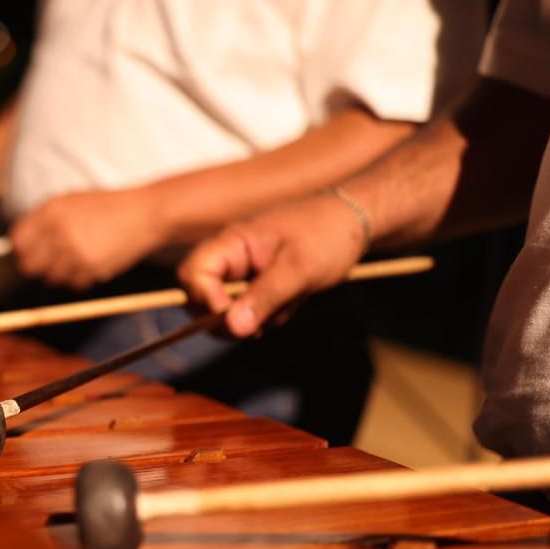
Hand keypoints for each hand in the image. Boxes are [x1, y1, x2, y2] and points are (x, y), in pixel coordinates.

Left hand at [9, 188, 167, 289]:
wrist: (143, 214)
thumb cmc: (106, 208)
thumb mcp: (70, 202)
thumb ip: (43, 219)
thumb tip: (16, 244)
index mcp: (51, 211)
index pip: (18, 240)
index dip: (22, 249)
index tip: (29, 252)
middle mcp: (59, 231)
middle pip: (29, 265)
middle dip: (37, 266)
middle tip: (50, 263)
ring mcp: (74, 251)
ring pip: (51, 278)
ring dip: (61, 273)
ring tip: (78, 258)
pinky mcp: (91, 267)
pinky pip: (73, 284)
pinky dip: (81, 279)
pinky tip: (93, 263)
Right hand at [177, 192, 368, 337]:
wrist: (356, 220)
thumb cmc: (328, 234)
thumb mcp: (299, 269)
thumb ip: (264, 297)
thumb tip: (231, 328)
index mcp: (232, 242)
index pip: (193, 275)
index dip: (205, 302)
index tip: (236, 319)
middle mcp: (230, 256)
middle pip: (201, 296)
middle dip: (229, 316)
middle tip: (261, 324)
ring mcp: (242, 270)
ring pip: (227, 309)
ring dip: (255, 316)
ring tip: (290, 301)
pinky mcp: (256, 281)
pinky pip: (249, 309)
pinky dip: (269, 314)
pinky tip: (294, 298)